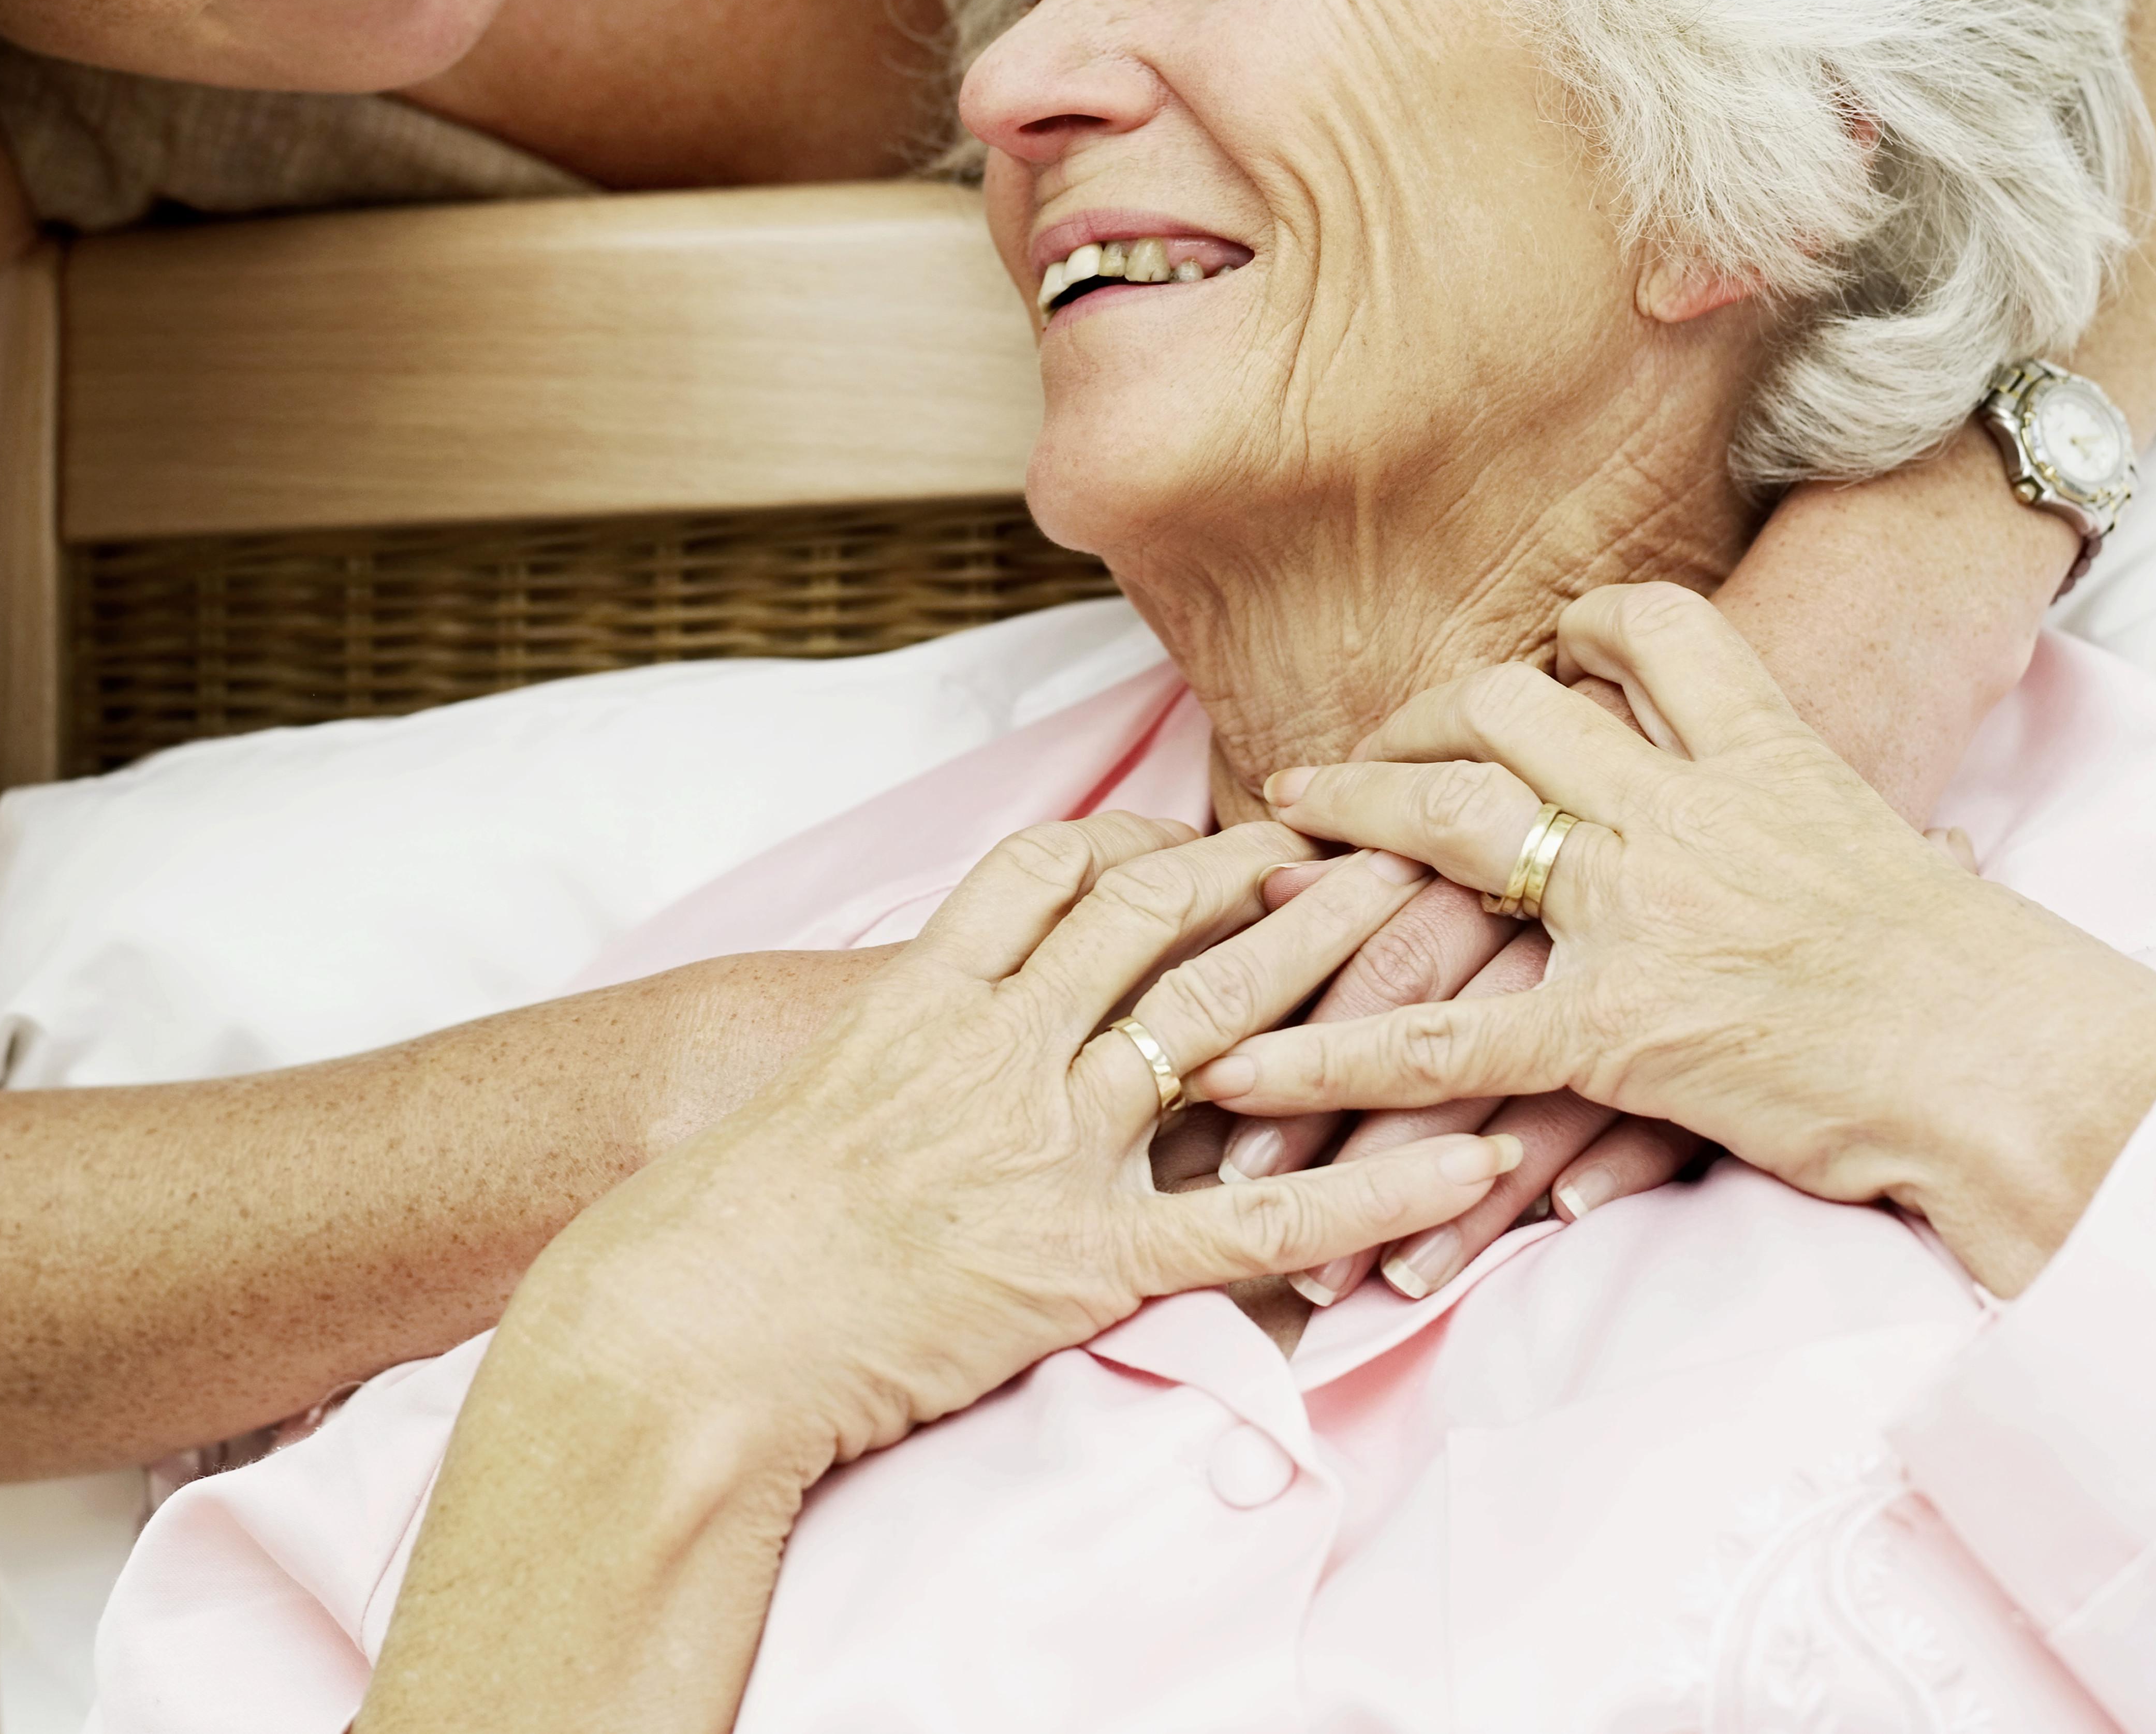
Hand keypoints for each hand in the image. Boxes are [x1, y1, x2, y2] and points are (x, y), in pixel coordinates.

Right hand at [510, 813, 1525, 1488]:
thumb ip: (888, 1032)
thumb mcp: (803, 1086)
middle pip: (1152, 920)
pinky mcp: (1081, 1261)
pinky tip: (1467, 1161)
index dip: (1137, 839)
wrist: (688, 1326)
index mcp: (923, 993)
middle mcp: (996, 1044)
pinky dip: (1374, 1192)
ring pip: (1212, 1022)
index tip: (1204, 830)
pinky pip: (1256, 1224)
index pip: (1049, 869)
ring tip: (1419, 913)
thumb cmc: (720, 1217)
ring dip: (1325, 957)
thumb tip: (932, 1007)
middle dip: (1264, 868)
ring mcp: (1044, 1144)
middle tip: (1361, 830)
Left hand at [1190, 583, 2155, 1294]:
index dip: (1583, 628)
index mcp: (1761, 750)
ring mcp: (1640, 908)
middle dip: (1417, 728)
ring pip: (1460, 827)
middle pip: (1510, 715)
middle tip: (1352, 762)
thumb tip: (1833, 801)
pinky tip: (1258, 1069)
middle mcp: (1681, 809)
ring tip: (1278, 839)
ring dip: (1359, 825)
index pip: (1651, 634)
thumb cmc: (1970, 970)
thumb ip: (1813, 803)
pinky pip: (1451, 1038)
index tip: (1540, 649)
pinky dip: (1346, 1057)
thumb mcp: (1894, 839)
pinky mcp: (1617, 1028)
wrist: (2013, 1065)